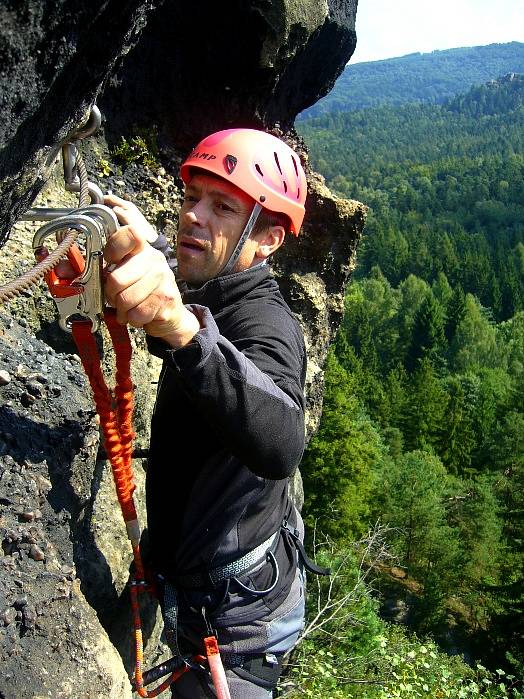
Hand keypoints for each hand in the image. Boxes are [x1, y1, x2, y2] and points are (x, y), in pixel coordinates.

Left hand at [103, 197, 199, 346]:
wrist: (170, 316)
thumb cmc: (138, 292)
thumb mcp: (115, 276)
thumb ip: (88, 270)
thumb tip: (61, 270)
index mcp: (140, 248)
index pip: (130, 233)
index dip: (113, 248)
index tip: (107, 261)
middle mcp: (154, 259)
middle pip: (117, 278)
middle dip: (110, 293)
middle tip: (114, 296)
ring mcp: (163, 278)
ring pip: (126, 298)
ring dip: (121, 309)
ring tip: (126, 307)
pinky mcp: (167, 299)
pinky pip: (138, 313)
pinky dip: (133, 319)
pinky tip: (137, 315)